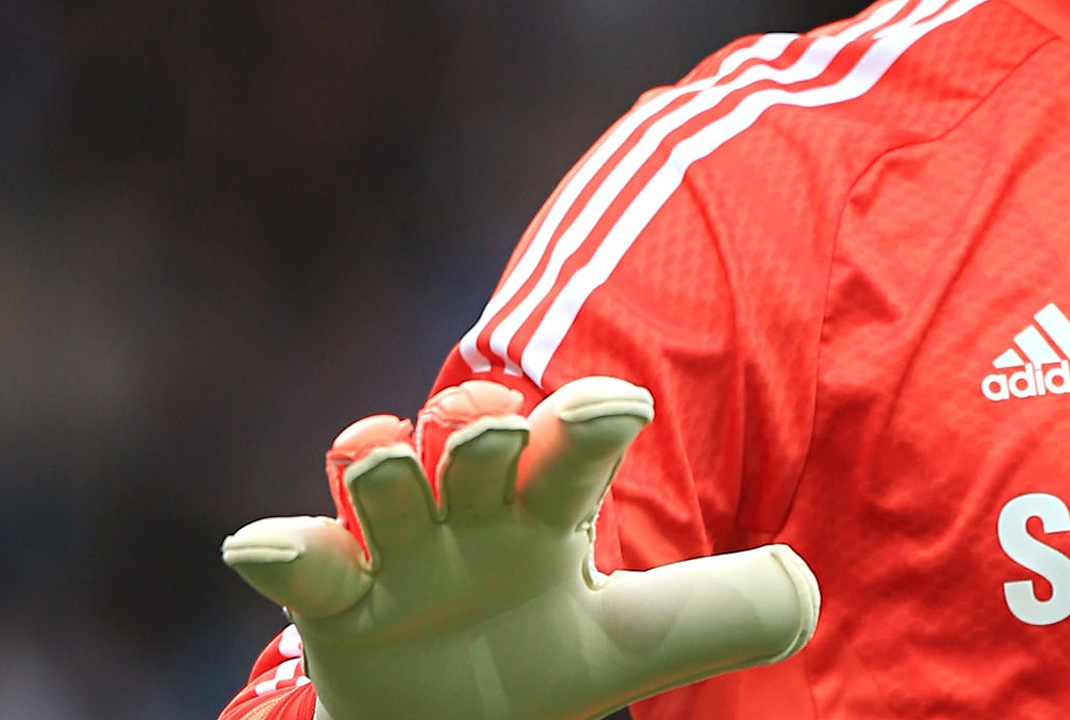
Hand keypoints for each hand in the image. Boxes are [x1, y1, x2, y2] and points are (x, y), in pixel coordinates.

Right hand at [223, 377, 818, 719]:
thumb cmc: (543, 662)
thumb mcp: (636, 645)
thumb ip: (719, 611)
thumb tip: (803, 589)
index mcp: (545, 508)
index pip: (573, 448)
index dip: (592, 420)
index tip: (625, 406)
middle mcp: (468, 510)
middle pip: (470, 441)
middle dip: (481, 428)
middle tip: (500, 430)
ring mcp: (395, 549)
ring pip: (380, 477)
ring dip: (381, 459)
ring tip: (392, 460)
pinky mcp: (333, 601)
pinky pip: (301, 562)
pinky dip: (283, 545)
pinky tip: (267, 542)